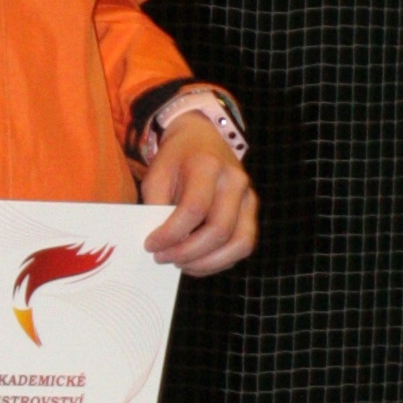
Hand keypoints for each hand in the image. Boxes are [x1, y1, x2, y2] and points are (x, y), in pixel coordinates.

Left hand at [141, 118, 257, 274]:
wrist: (203, 139)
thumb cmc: (176, 160)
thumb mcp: (157, 174)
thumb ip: (156, 206)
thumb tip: (158, 244)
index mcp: (208, 165)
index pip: (194, 208)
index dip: (172, 234)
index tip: (151, 245)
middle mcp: (235, 180)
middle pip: (219, 230)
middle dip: (188, 253)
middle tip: (162, 258)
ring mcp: (248, 197)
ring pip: (239, 243)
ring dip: (207, 263)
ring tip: (181, 264)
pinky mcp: (252, 212)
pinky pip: (243, 245)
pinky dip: (220, 261)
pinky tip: (197, 261)